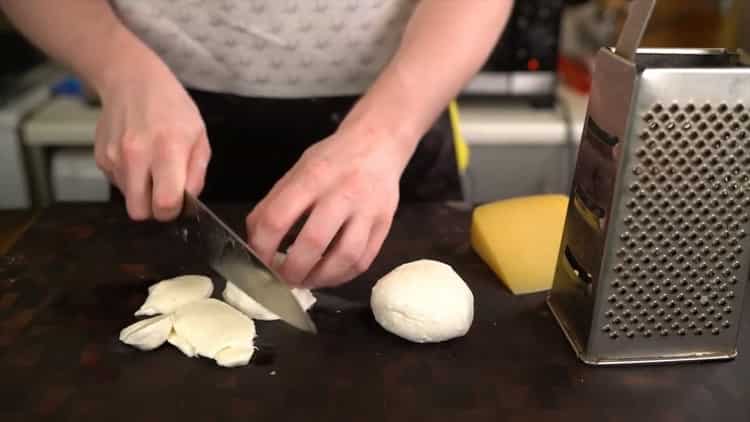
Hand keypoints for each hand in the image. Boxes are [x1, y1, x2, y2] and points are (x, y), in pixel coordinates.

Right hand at [94, 62, 209, 220]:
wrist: (131, 80)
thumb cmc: (171, 107)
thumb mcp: (199, 136)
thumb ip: (197, 173)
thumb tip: (188, 201)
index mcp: (167, 150)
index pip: (164, 204)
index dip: (173, 211)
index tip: (178, 203)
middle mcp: (136, 156)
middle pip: (139, 212)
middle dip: (154, 209)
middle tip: (164, 193)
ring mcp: (114, 157)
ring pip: (128, 199)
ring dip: (141, 192)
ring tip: (151, 166)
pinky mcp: (100, 158)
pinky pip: (118, 184)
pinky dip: (129, 179)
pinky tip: (138, 157)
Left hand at [246, 126, 411, 287]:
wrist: (378, 144)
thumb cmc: (332, 160)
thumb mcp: (297, 170)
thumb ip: (275, 203)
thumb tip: (256, 241)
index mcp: (313, 176)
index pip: (277, 218)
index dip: (263, 248)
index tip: (260, 261)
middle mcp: (342, 192)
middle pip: (313, 242)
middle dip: (292, 271)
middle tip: (283, 279)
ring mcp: (368, 210)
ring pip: (345, 257)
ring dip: (320, 279)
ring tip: (307, 280)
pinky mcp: (385, 224)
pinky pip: (363, 261)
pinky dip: (342, 276)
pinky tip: (329, 275)